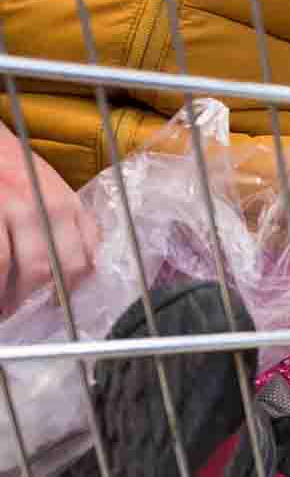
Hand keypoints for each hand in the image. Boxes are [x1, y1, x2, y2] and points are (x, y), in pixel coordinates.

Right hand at [0, 126, 98, 315]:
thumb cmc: (17, 169)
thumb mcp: (53, 189)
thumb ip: (75, 223)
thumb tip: (90, 265)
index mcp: (65, 204)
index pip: (81, 257)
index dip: (71, 288)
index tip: (58, 304)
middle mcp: (43, 207)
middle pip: (52, 267)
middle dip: (38, 297)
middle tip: (25, 310)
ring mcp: (11, 209)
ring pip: (21, 268)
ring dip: (11, 297)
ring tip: (4, 309)